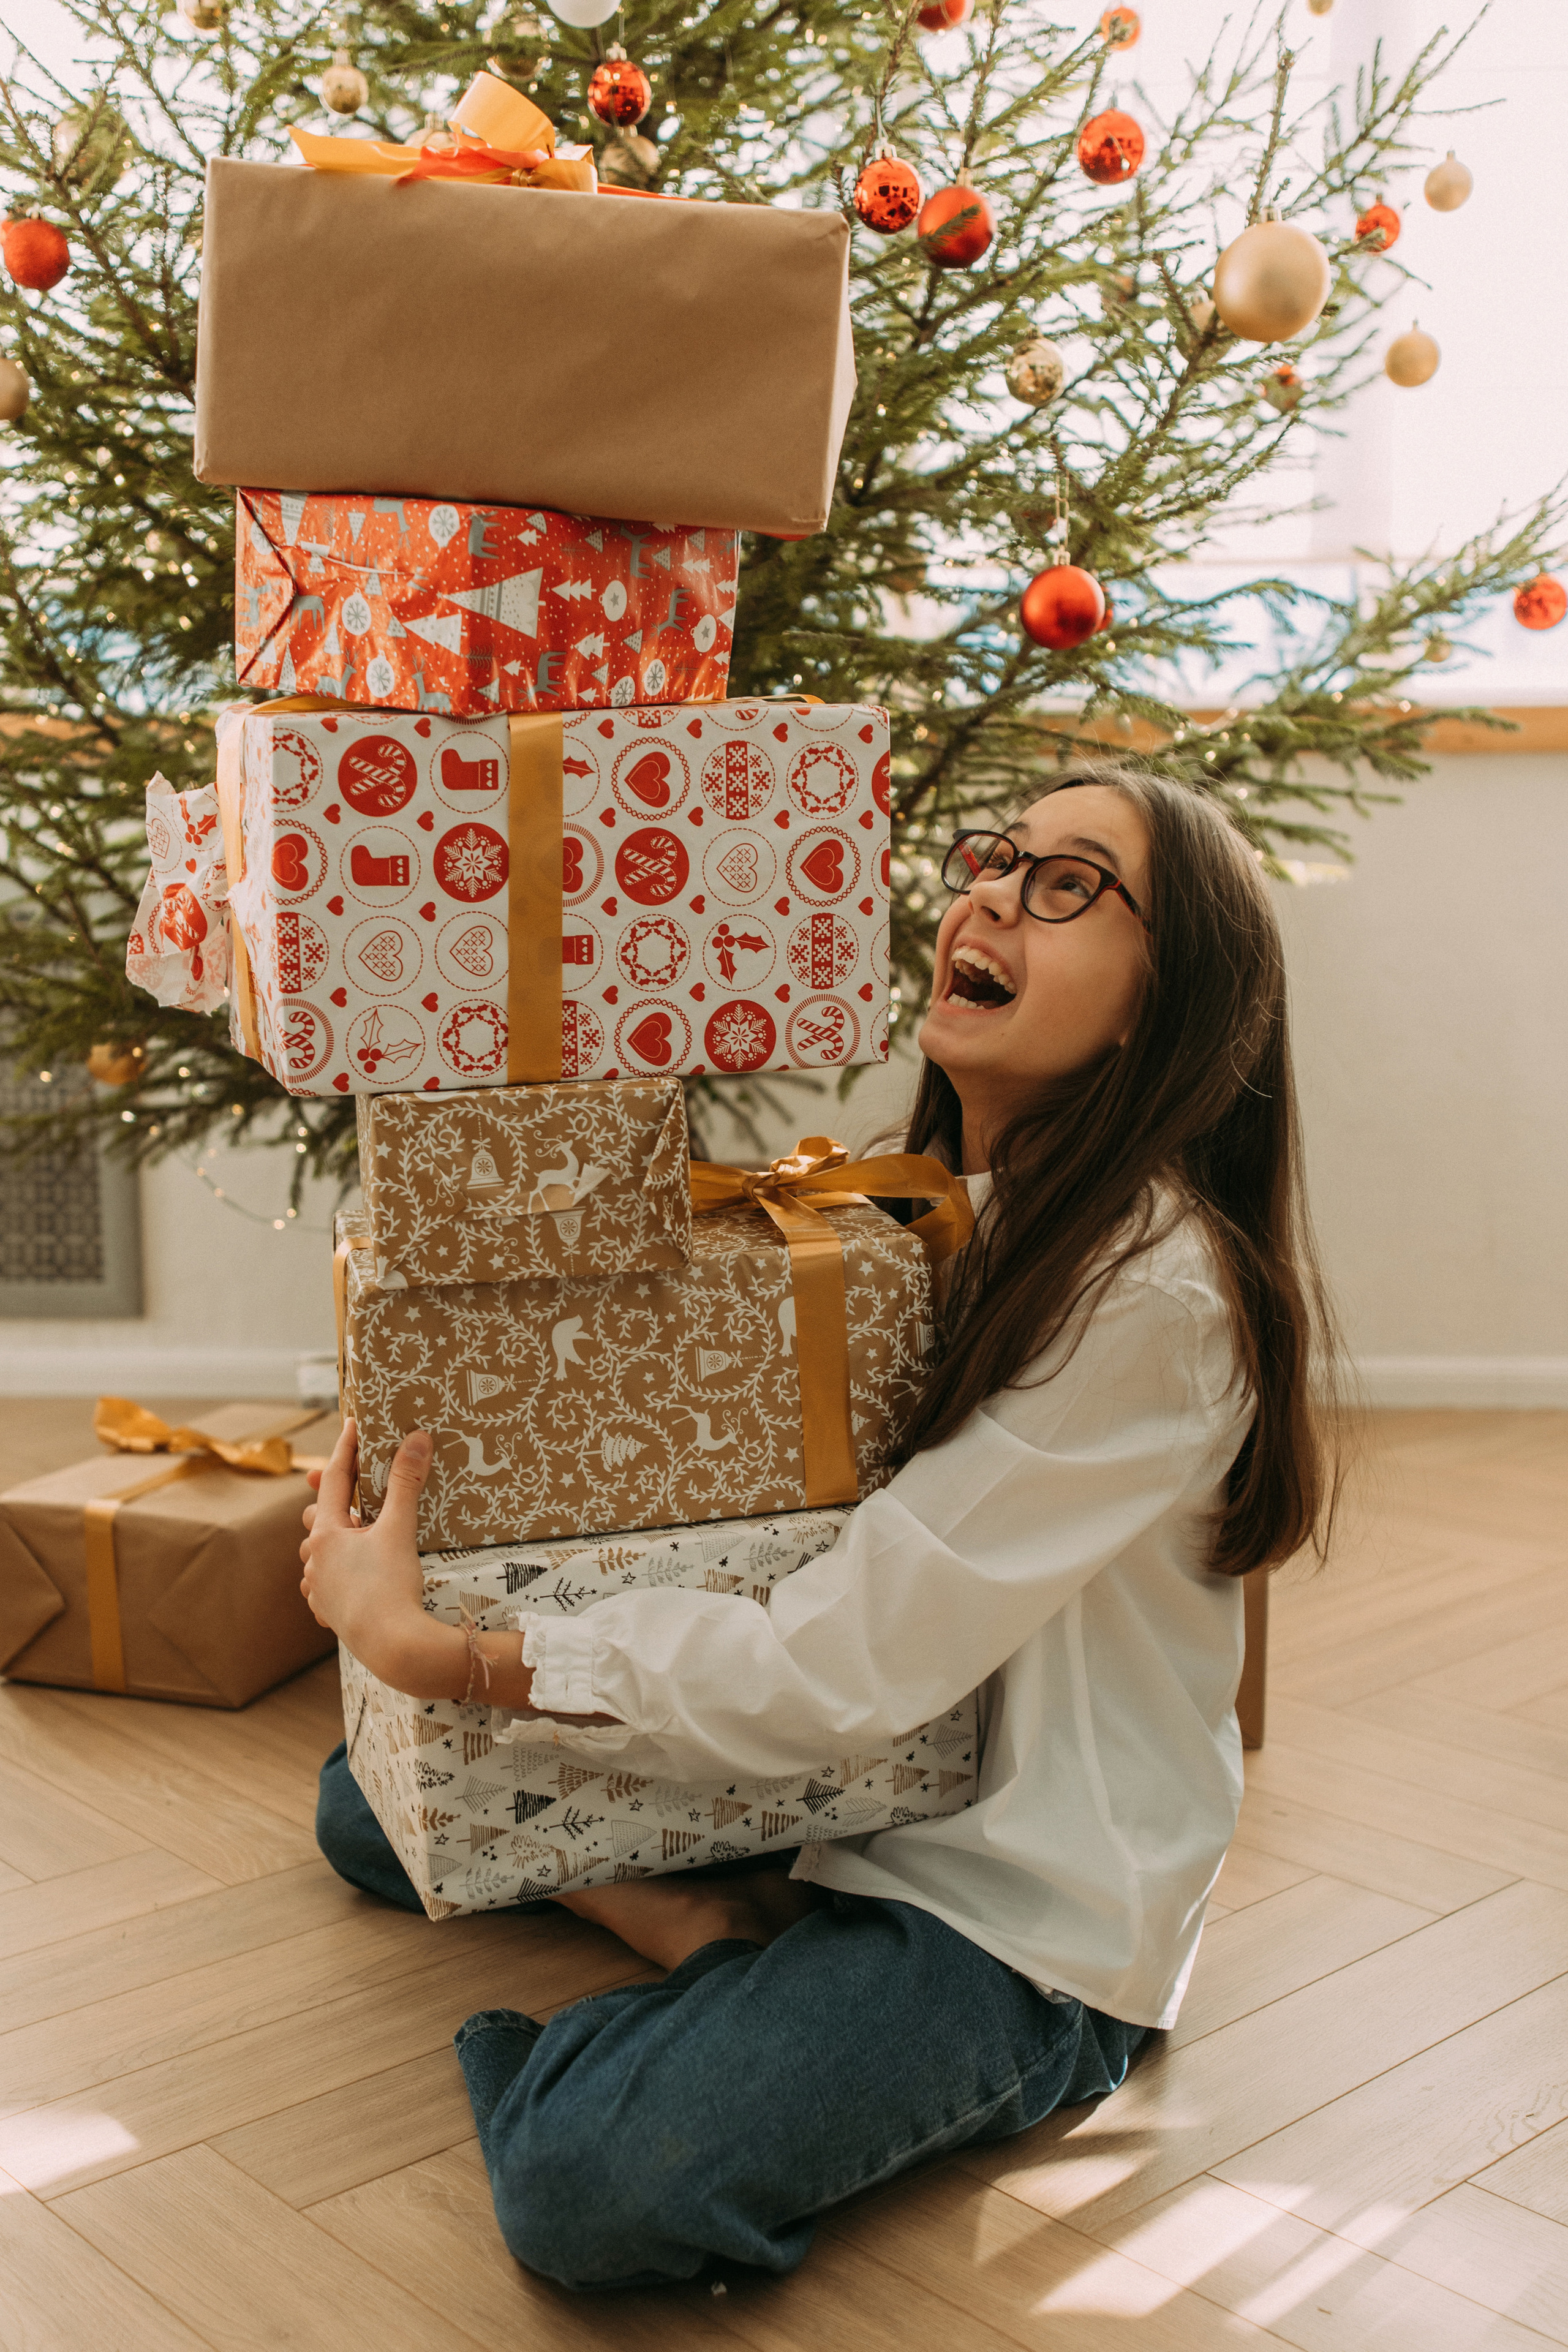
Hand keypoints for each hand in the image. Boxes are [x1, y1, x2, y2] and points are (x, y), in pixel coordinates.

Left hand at [300, 1419, 444, 1689]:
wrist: (393, 1647)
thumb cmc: (391, 1586)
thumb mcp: (399, 1530)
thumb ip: (406, 1483)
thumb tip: (416, 1438)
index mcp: (326, 1534)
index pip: (335, 1479)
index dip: (346, 1449)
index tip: (353, 1425)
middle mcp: (314, 1560)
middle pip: (318, 1517)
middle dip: (336, 1501)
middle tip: (357, 1490)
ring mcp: (318, 1589)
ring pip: (319, 1554)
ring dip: (335, 1541)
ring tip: (357, 1535)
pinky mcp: (329, 1612)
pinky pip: (325, 1585)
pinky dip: (337, 1574)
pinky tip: (353, 1576)